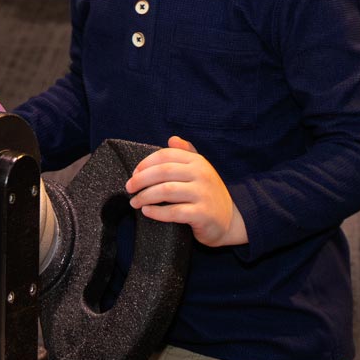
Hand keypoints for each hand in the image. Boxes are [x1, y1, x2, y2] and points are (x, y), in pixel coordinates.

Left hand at [127, 135, 246, 247]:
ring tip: (135, 202)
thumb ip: (186, 153)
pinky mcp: (202, 214)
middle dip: (141, 180)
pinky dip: (157, 212)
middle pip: (163, 172)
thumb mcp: (200, 170)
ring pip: (166, 191)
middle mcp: (201, 174)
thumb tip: (171, 139)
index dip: (146, 163)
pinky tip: (147, 212)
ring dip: (145, 197)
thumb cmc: (208, 194)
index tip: (134, 173)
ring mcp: (203, 194)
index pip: (166, 155)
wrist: (230, 220)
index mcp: (197, 161)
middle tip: (129, 188)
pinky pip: (174, 212)